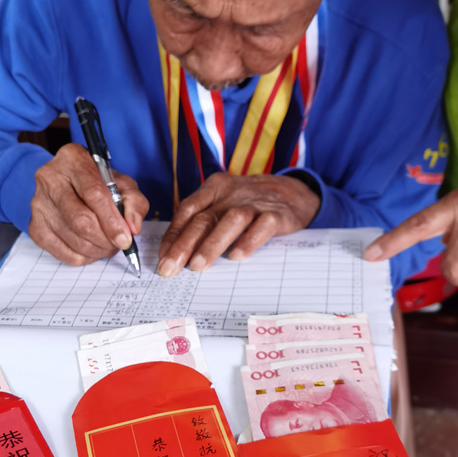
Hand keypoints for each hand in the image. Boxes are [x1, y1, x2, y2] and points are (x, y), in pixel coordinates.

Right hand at [29, 143, 148, 264]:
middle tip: (118, 244)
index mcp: (73, 159)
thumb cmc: (98, 183)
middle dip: (105, 239)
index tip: (125, 239)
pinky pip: (62, 253)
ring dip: (97, 250)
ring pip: (73, 239)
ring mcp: (39, 203)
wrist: (68, 183)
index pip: (93, 194)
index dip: (111, 221)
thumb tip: (133, 228)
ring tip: (108, 245)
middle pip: (80, 220)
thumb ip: (134, 203)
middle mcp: (50, 178)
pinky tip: (92, 248)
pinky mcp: (35, 226)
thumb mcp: (122, 184)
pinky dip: (83, 257)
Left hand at [157, 172, 320, 276]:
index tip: (162, 257)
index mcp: (215, 188)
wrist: (294, 194)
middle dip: (184, 245)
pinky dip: (249, 241)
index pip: (188, 210)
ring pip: (230, 221)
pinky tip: (237, 256)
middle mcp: (232, 193)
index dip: (173, 234)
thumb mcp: (224, 204)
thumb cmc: (250, 205)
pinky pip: (262, 226)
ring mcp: (255, 203)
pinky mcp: (277, 214)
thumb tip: (176, 254)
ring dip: (212, 244)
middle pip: (204, 218)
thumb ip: (204, 223)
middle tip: (170, 268)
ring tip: (197, 266)